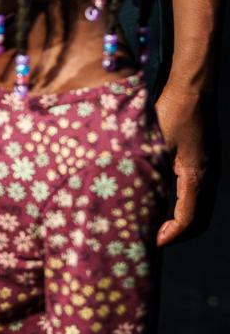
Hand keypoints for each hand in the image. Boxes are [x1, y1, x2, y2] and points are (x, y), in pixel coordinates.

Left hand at [155, 82, 211, 245]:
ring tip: (155, 226)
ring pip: (200, 207)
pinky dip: (182, 205)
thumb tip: (124, 194)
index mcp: (195, 176)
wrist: (192, 90)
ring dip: (180, 221)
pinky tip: (161, 202)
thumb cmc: (170, 113)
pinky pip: (197, 193)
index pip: (189, 218)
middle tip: (151, 240)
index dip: (171, 235)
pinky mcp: (204, 162)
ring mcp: (208, 169)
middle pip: (199, 220)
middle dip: (178, 234)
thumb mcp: (152, 143)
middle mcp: (207, 176)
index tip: (153, 244)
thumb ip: (144, 169)